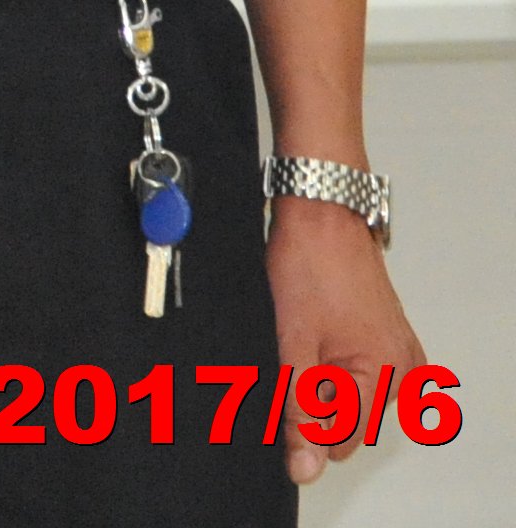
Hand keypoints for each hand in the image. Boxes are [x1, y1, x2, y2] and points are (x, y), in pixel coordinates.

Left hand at [267, 195, 420, 486]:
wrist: (320, 213)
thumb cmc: (310, 264)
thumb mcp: (292, 343)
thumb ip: (299, 409)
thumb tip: (304, 466)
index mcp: (387, 377)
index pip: (340, 441)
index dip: (300, 426)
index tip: (275, 394)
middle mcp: (403, 371)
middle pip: (345, 420)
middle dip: (309, 399)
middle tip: (287, 353)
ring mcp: (396, 352)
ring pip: (345, 394)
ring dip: (315, 378)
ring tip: (298, 336)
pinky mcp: (384, 337)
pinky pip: (352, 370)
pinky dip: (326, 361)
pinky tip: (309, 332)